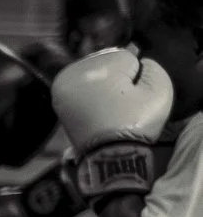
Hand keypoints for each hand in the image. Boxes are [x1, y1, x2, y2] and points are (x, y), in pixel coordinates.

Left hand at [52, 47, 174, 199]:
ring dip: (105, 87)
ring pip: (95, 76)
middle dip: (118, 80)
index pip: (124, 58)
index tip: (132, 96)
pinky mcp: (58, 103)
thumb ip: (150, 66)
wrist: (110, 158)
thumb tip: (137, 63)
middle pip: (106, 65)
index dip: (136, 76)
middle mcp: (69, 75)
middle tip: (121, 105)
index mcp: (90, 68)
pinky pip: (84, 89)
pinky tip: (100, 110)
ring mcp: (60, 89)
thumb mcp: (158, 88)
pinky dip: (93, 96)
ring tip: (110, 109)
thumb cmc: (135, 124)